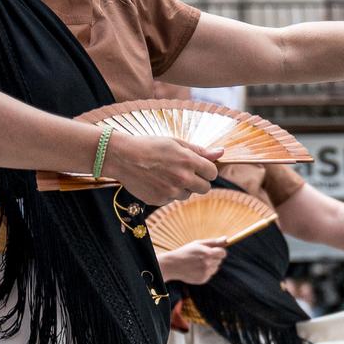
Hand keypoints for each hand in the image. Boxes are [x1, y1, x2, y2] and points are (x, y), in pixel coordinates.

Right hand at [99, 128, 220, 206]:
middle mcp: (182, 178)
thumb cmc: (150, 146)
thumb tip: (221, 153)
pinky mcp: (160, 200)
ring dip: (182, 187)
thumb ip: (200, 151)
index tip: (199, 167)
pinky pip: (172, 199)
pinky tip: (156, 181)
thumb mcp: (176, 143)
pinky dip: (168, 193)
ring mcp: (171, 191)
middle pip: (205, 188)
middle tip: (184, 172)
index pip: (212, 172)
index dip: (207, 170)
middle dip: (198, 181)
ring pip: (188, 195)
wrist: (122, 157)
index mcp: (188, 161)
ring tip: (166, 174)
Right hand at [156, 238, 229, 285]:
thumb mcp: (198, 244)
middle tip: (201, 256)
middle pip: (219, 260)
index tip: (214, 251)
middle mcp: (208, 264)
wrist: (173, 265)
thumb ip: (213, 242)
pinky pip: (209, 274)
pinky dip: (205, 272)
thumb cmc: (186, 252)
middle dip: (213, 258)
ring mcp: (206, 273)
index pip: (223, 253)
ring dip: (210, 265)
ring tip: (198, 263)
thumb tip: (226, 239)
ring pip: (215, 268)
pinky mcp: (203, 279)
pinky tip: (196, 269)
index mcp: (208, 253)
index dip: (219, 251)